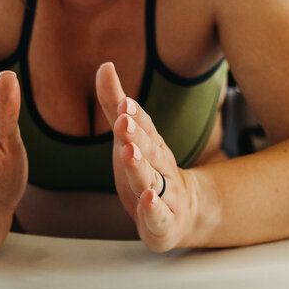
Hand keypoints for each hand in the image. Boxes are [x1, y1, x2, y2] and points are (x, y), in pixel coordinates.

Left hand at [95, 62, 196, 251]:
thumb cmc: (148, 169)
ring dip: (140, 168)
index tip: (125, 103)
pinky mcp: (164, 223)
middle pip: (149, 151)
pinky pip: (159, 216)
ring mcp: (166, 195)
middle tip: (123, 120)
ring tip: (129, 153)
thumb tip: (105, 64)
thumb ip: (114, 103)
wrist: (183, 214)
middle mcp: (161, 167)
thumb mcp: (128, 136)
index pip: (145, 129)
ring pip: (152, 180)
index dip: (136, 117)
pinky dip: (153, 208)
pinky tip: (147, 198)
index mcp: (153, 146)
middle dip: (136, 136)